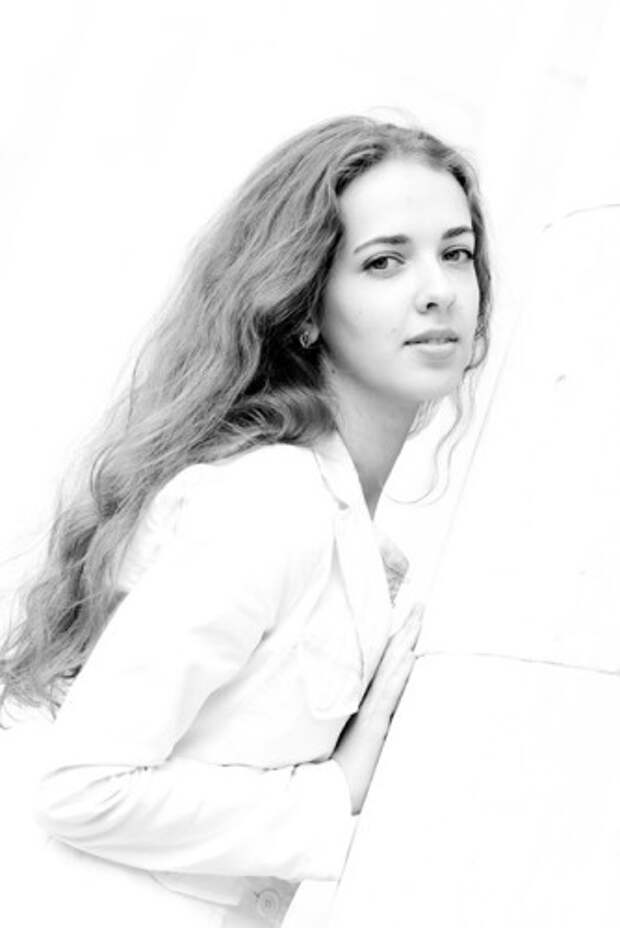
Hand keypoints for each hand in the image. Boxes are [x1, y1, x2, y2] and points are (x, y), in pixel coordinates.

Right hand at [332, 604, 422, 814]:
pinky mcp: (370, 725)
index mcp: (365, 705)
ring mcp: (367, 711)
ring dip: (405, 642)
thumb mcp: (367, 751)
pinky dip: (398, 673)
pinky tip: (408, 655)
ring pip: (390, 668)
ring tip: (417, 618)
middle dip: (406, 632)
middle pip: (389, 658)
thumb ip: (375, 732)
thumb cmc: (343, 779)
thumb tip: (392, 723)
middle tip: (420, 605)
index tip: (410, 622)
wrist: (320, 799)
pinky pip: (387, 693)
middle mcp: (364, 701)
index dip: (399, 643)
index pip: (386, 667)